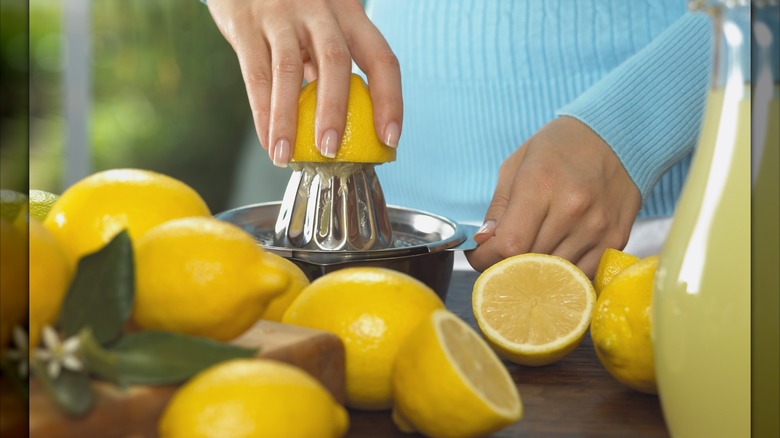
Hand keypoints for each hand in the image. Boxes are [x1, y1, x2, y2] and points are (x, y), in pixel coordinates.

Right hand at [207, 0, 401, 165]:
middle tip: (330, 151)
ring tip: (286, 157)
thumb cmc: (291, 8)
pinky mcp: (245, 24)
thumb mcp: (323, 24)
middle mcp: (320, 10)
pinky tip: (267, 141)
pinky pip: (256, 74)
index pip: (381, 58)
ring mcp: (281, 15)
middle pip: (335, 61)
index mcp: (349, 14)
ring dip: (288, 120)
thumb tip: (346, 126)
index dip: (390, 101)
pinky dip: (262, 112)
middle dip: (334, 111)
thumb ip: (331, 61)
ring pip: (289, 71)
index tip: (390, 139)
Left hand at [466, 117, 641, 277]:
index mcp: (541, 184)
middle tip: (500, 259)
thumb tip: (484, 243)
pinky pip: (582, 275)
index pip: (509, 245)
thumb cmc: (558, 148)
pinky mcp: (616, 239)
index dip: (487, 258)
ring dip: (536, 273)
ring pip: (556, 274)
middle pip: (530, 263)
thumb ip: (498, 209)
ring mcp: (597, 227)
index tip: (480, 256)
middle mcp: (573, 208)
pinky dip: (564, 274)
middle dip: (507, 266)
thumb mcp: (517, 165)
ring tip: (527, 259)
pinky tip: (556, 259)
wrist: (617, 136)